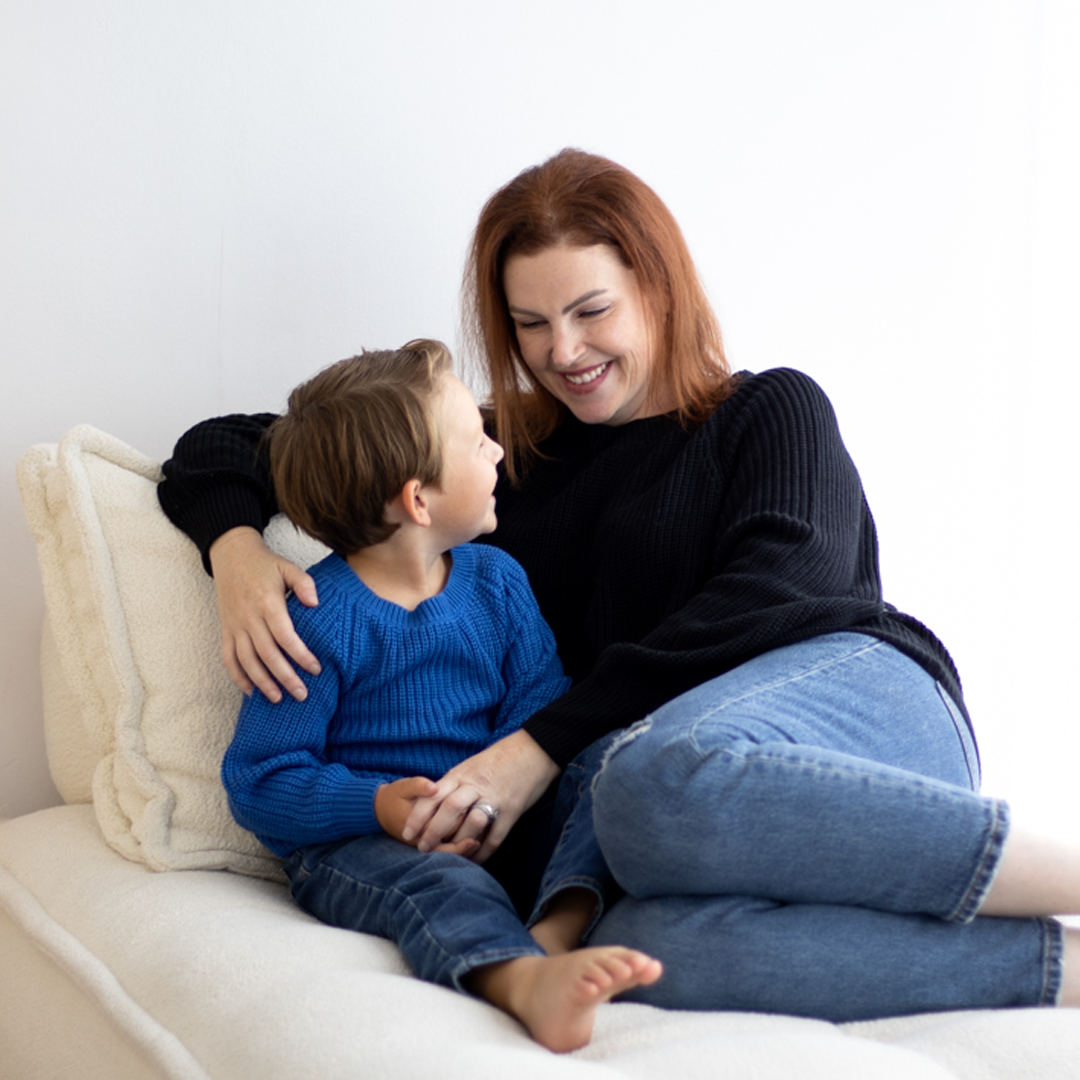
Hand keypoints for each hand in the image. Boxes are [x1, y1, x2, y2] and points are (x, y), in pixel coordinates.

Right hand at [208, 526, 320, 702]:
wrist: (231, 554)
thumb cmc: (265, 564)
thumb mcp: (288, 566)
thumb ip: (304, 583)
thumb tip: (315, 604)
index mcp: (267, 603)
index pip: (285, 636)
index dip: (301, 655)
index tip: (316, 669)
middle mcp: (249, 617)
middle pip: (267, 655)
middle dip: (285, 677)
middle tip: (302, 694)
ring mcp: (234, 626)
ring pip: (246, 661)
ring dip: (262, 683)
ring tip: (279, 699)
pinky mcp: (226, 630)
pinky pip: (228, 658)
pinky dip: (238, 677)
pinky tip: (251, 692)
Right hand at [375, 777, 479, 856]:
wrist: (380, 809)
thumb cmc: (395, 796)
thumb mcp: (404, 787)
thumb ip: (419, 787)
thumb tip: (434, 788)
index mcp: (419, 827)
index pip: (444, 839)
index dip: (461, 841)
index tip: (476, 838)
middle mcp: (423, 839)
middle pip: (448, 849)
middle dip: (465, 849)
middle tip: (482, 844)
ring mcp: (425, 842)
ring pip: (447, 850)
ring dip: (462, 849)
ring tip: (480, 843)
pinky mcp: (428, 839)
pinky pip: (444, 847)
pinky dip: (457, 846)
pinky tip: (472, 840)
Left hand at [402, 729, 559, 863]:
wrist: (534, 750)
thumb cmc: (500, 758)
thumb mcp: (471, 765)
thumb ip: (454, 783)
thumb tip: (433, 800)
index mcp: (462, 774)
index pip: (433, 795)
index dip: (418, 815)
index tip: (407, 832)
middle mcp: (476, 785)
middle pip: (449, 809)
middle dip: (433, 832)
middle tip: (422, 849)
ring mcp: (495, 798)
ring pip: (472, 823)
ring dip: (458, 842)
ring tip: (448, 857)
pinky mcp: (512, 809)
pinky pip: (496, 835)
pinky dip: (484, 851)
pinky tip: (477, 860)